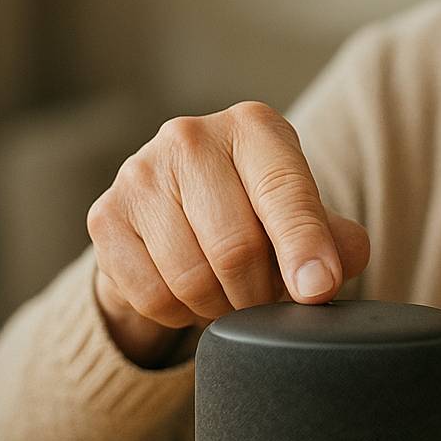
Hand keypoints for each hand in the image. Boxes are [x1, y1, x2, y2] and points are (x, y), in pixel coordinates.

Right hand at [86, 101, 370, 365]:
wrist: (179, 209)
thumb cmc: (256, 210)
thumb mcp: (305, 214)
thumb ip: (334, 242)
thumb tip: (323, 278)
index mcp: (253, 127)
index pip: (284, 192)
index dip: (304, 247)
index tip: (317, 291)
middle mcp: (192, 137)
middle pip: (236, 248)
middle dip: (260, 294)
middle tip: (266, 302)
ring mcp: (140, 172)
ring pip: (191, 279)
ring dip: (221, 308)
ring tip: (230, 296)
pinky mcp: (106, 214)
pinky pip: (152, 295)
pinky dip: (180, 314)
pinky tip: (190, 295)